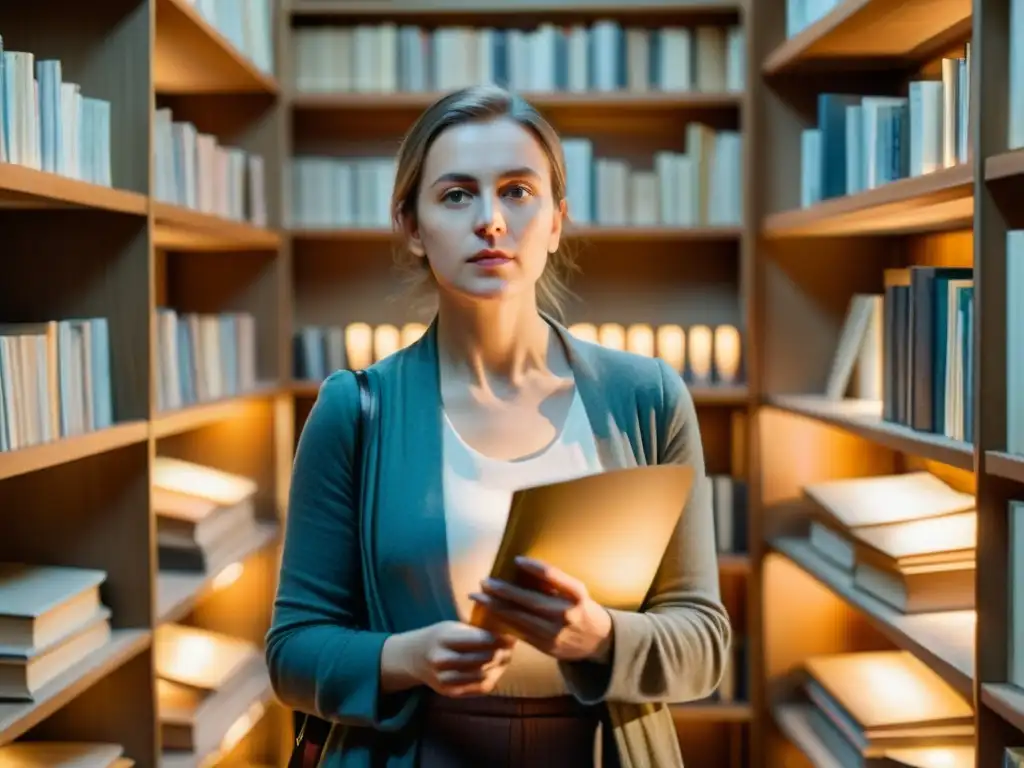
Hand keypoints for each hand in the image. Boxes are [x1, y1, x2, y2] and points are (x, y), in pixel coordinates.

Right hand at [404, 620, 515, 697]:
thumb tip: (509, 635)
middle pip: (483, 658)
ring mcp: (445, 679)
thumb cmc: (441, 638)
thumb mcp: (453, 627)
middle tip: (510, 646)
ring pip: (483, 675)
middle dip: (501, 652)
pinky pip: (479, 688)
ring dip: (498, 666)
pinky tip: (495, 669)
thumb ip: (477, 631)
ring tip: (505, 656)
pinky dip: (492, 678)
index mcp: (443, 638)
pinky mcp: (450, 692)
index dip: (498, 638)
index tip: (510, 634)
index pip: (478, 639)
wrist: (414, 658)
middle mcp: (441, 660)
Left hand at [469, 556, 613, 663]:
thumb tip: (521, 568)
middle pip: (530, 600)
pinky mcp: (547, 647)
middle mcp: (567, 613)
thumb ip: (553, 584)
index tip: (516, 559)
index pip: (555, 577)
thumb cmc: (581, 607)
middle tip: (484, 582)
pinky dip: (504, 621)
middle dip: (503, 591)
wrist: (597, 641)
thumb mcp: (575, 592)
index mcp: (577, 594)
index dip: (535, 567)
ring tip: (478, 597)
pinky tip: (489, 613)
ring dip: (496, 607)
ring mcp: (556, 633)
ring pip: (520, 619)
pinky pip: (521, 632)